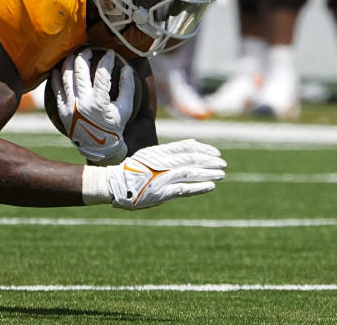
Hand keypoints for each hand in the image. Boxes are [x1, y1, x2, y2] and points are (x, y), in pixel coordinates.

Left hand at [51, 48, 134, 164]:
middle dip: (84, 55)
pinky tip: (60, 68)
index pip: (102, 73)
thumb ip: (128, 87)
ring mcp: (69, 106)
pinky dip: (56, 76)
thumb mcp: (125, 108)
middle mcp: (82, 103)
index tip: (110, 53)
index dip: (107, 60)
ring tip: (74, 55)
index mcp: (99, 103)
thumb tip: (126, 66)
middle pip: (80, 71)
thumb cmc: (115, 126)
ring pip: (66, 76)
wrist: (98, 148)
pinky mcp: (61, 110)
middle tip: (89, 49)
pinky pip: (56, 88)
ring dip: (69, 62)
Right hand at [105, 139, 226, 209]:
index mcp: (159, 152)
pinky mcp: (162, 192)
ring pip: (191, 172)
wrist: (114, 184)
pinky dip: (199, 187)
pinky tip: (211, 186)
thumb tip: (191, 144)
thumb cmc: (132, 170)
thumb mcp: (149, 154)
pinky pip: (184, 189)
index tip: (215, 152)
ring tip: (222, 174)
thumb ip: (168, 151)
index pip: (186, 147)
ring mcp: (163, 177)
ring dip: (208, 173)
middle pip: (191, 159)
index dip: (203, 149)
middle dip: (209, 161)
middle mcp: (162, 163)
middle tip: (223, 163)